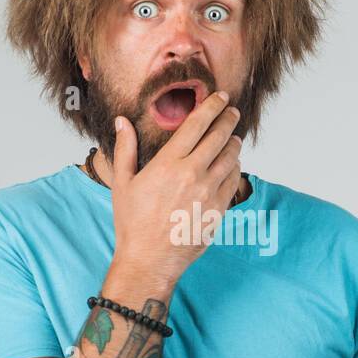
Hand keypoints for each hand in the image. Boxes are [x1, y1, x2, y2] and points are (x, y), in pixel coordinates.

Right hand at [108, 91, 242, 290]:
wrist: (150, 260)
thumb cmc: (132, 223)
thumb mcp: (122, 183)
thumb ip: (125, 149)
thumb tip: (122, 121)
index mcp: (168, 164)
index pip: (196, 125)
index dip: (211, 107)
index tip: (220, 97)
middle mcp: (191, 175)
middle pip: (219, 137)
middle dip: (228, 120)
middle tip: (232, 111)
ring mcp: (208, 193)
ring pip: (230, 158)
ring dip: (234, 143)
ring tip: (234, 137)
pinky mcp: (219, 210)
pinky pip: (233, 181)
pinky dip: (235, 168)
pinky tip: (232, 165)